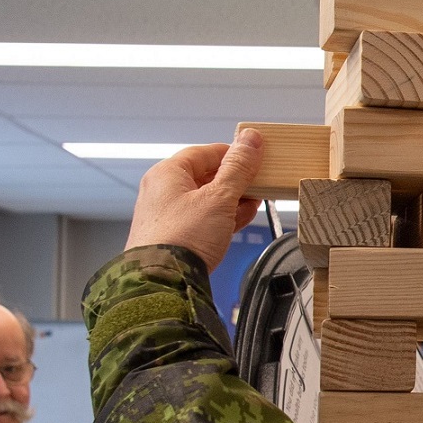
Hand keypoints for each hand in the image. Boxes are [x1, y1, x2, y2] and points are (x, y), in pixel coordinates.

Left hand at [125, 132, 263, 267]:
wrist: (163, 282)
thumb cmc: (183, 238)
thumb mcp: (219, 198)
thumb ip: (237, 169)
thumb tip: (250, 139)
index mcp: (168, 173)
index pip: (205, 152)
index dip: (233, 153)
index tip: (255, 156)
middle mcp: (163, 191)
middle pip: (205, 175)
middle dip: (235, 180)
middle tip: (259, 182)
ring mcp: (168, 216)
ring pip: (205, 199)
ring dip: (232, 200)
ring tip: (255, 202)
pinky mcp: (174, 237)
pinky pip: (202, 219)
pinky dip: (222, 217)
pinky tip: (240, 219)